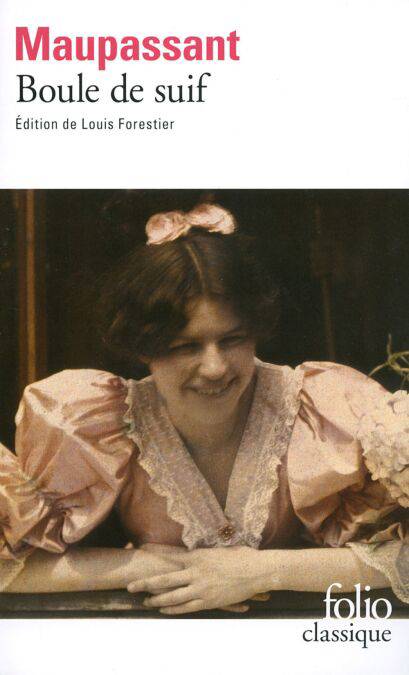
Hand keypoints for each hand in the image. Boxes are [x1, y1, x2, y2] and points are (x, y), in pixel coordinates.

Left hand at [128, 544, 275, 614]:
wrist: (257, 571)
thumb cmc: (242, 556)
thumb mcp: (220, 549)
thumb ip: (205, 552)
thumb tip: (197, 549)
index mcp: (198, 556)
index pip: (171, 554)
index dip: (154, 552)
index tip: (141, 549)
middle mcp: (196, 572)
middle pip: (165, 579)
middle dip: (146, 582)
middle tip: (130, 586)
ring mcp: (201, 588)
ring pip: (173, 596)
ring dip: (157, 599)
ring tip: (144, 601)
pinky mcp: (209, 601)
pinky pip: (186, 607)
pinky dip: (173, 608)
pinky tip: (164, 609)